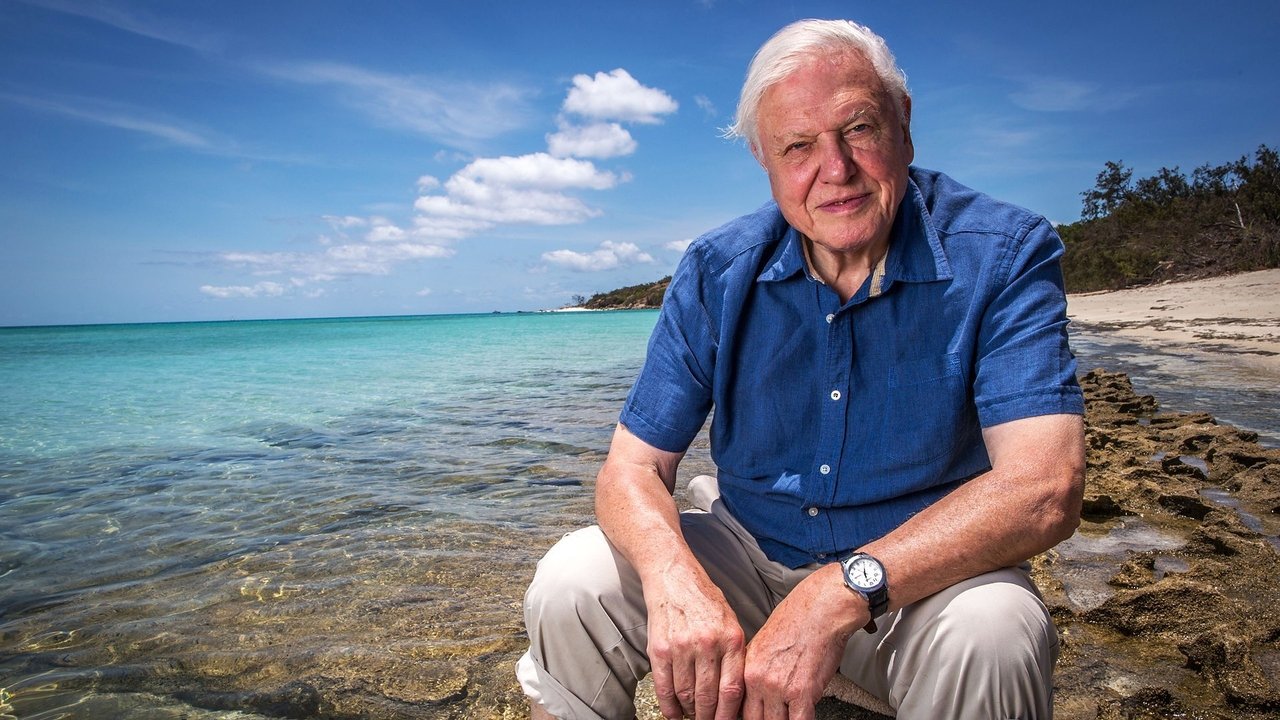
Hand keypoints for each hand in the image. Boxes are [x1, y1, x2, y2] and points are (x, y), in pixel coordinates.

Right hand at [645, 561, 746, 719]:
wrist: (673, 576)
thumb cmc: (704, 600)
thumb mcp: (730, 623)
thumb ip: (734, 655)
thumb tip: (735, 694)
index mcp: (731, 639)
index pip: (733, 690)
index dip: (729, 715)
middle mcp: (708, 644)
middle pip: (709, 697)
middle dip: (708, 717)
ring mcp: (682, 646)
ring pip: (686, 695)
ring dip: (689, 712)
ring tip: (692, 715)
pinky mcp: (660, 648)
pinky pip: (664, 687)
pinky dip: (669, 706)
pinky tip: (674, 713)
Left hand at [741, 564, 864, 719]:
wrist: (821, 610)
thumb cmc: (798, 619)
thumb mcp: (764, 642)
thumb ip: (757, 668)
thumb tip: (755, 688)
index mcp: (748, 668)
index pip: (739, 706)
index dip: (749, 716)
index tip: (756, 717)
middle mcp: (759, 679)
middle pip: (754, 719)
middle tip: (775, 716)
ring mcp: (779, 688)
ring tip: (790, 714)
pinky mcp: (802, 693)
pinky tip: (803, 715)